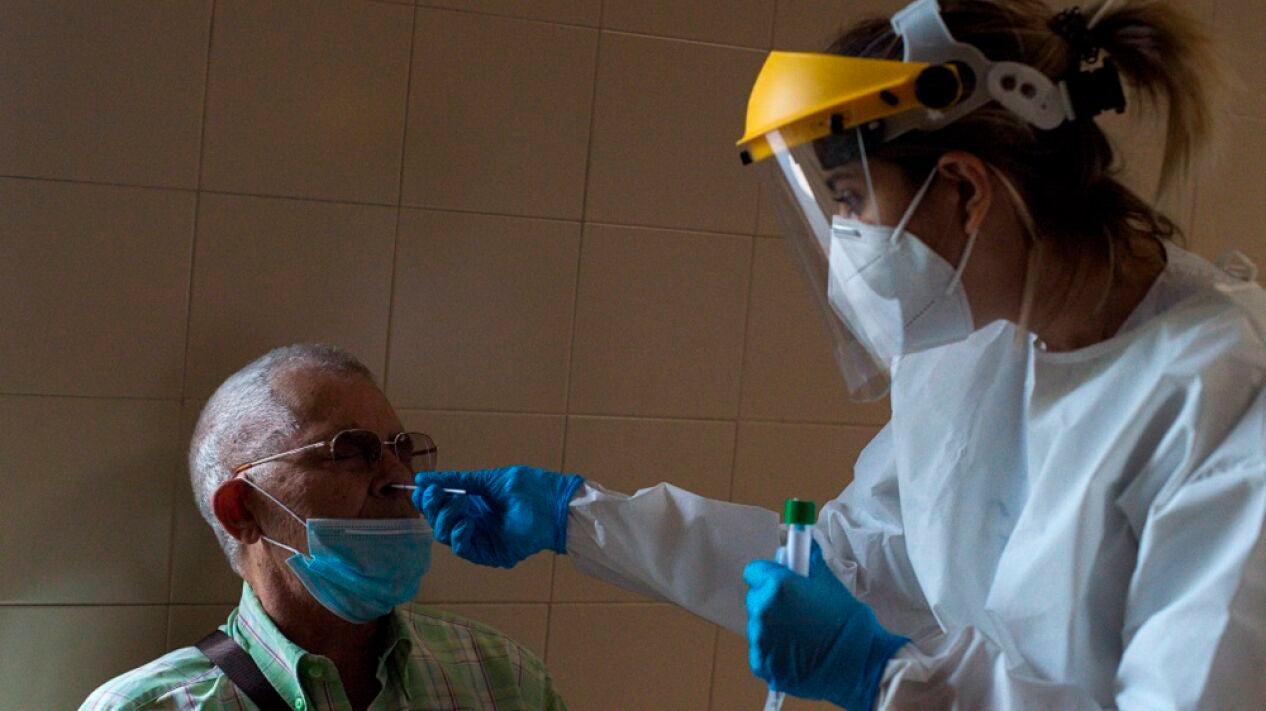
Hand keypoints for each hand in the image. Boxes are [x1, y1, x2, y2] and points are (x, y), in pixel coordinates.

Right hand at [412, 466, 583, 568]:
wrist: (555, 505)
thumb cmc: (529, 489)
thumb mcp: (489, 480)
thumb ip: (458, 481)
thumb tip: (424, 478)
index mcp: (473, 504)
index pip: (442, 505)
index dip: (428, 499)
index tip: (421, 488)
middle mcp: (473, 522)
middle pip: (439, 521)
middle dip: (432, 507)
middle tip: (433, 494)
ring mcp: (480, 538)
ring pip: (446, 536)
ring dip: (445, 519)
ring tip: (458, 505)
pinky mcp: (489, 553)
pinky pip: (463, 548)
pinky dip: (459, 534)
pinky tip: (466, 521)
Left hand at [744, 541, 907, 709]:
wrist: (858, 662)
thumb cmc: (846, 621)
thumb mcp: (828, 582)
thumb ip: (809, 561)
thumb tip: (803, 542)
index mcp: (776, 585)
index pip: (754, 571)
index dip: (768, 576)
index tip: (780, 583)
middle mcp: (763, 610)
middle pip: (755, 599)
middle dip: (771, 603)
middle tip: (796, 612)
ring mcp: (760, 639)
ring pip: (757, 627)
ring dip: (772, 629)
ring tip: (800, 637)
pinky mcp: (762, 664)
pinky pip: (761, 652)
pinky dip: (773, 654)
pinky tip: (795, 655)